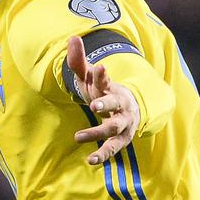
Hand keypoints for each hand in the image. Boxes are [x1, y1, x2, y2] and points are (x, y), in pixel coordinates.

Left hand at [66, 35, 141, 164]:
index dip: (102, 75)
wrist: (127, 108)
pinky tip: (90, 160)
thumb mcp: (90, 76)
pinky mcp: (122, 139)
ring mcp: (123, 123)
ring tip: (78, 137)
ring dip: (97, 132)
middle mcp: (120, 104)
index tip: (99, 68)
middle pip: (115, 103)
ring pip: (114, 128)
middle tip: (94, 105)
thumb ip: (78, 61)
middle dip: (106, 103)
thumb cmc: (103, 90)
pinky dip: (103, 154)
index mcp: (111, 87)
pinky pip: (113, 148)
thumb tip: (72, 38)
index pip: (106, 79)